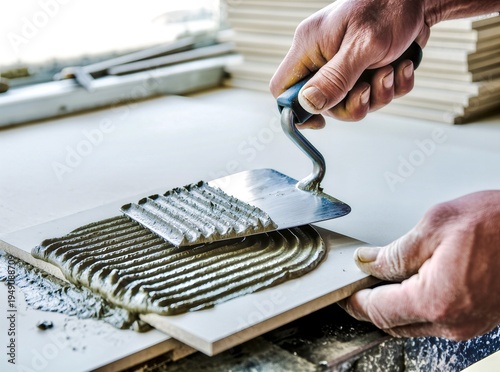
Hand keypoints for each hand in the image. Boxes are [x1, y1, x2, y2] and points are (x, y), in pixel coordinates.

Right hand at [269, 0, 430, 127]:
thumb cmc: (390, 7)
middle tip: (370, 88)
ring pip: (351, 102)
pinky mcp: (365, 69)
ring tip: (392, 69)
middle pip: (322, 104)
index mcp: (309, 47)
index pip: (282, 88)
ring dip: (378, 94)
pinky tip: (402, 65)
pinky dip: (393, 85)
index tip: (321, 120)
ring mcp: (344, 64)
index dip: (295, 110)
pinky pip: (374, 94)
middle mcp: (322, 58)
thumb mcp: (363, 46)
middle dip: (352, 104)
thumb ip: (335, 78)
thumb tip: (308, 105)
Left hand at [340, 190, 499, 339]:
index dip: (355, 301)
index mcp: (436, 300)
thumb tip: (368, 263)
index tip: (344, 292)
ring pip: (413, 324)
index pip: (378, 310)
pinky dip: (415, 306)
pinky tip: (411, 284)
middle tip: (358, 285)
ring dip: (393, 306)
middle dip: (371, 305)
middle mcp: (452, 321)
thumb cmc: (499, 223)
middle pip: (393, 323)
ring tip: (381, 280)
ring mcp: (467, 324)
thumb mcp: (434, 226)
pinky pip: (434, 320)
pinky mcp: (477, 319)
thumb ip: (395, 252)